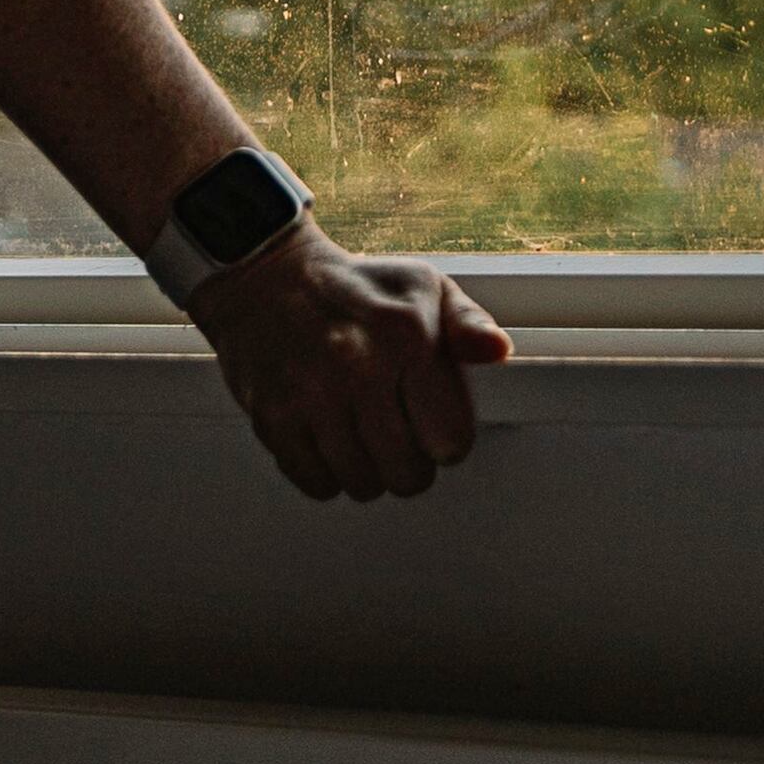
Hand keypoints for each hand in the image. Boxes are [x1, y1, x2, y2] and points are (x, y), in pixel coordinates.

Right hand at [185, 232, 514, 501]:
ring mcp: (311, 395)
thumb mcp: (423, 288)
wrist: (266, 277)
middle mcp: (358, 366)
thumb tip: (497, 351)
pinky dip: (326, 472)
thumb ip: (469, 325)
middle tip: (394, 430)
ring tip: (359, 431)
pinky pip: (317, 483)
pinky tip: (326, 436)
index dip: (445, 437)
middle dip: (409, 462)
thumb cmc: (357, 289)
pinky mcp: (273, 417)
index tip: (429, 417)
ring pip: (363, 486)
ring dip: (367, 469)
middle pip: (409, 475)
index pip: (452, 439)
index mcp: (407, 334)